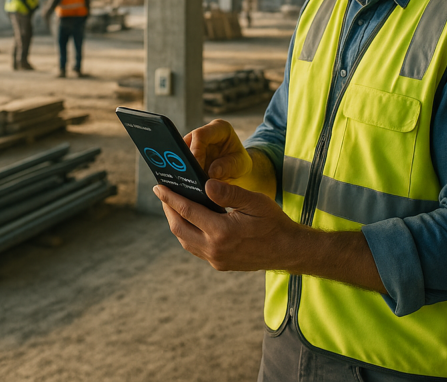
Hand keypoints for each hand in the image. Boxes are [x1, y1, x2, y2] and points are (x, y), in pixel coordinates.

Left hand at [155, 180, 386, 292]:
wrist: (288, 250)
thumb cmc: (273, 222)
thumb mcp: (255, 201)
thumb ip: (229, 192)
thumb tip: (205, 184)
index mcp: (222, 231)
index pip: (187, 211)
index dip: (170, 197)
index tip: (159, 186)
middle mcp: (215, 249)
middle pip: (179, 228)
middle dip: (168, 209)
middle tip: (162, 192)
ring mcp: (215, 259)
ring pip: (185, 240)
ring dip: (176, 222)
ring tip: (172, 204)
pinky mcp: (219, 264)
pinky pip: (195, 247)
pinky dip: (187, 233)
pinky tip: (189, 220)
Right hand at [184, 120, 273, 195]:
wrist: (237, 169)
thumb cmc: (239, 163)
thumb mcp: (239, 165)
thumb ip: (227, 167)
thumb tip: (211, 174)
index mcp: (219, 128)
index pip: (200, 135)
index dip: (195, 151)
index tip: (197, 169)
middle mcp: (204, 133)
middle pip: (186, 144)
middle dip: (186, 162)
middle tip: (187, 178)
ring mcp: (194, 143)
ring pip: (180, 154)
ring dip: (182, 168)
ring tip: (184, 183)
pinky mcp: (188, 155)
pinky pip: (180, 162)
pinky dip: (183, 173)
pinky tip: (183, 184)